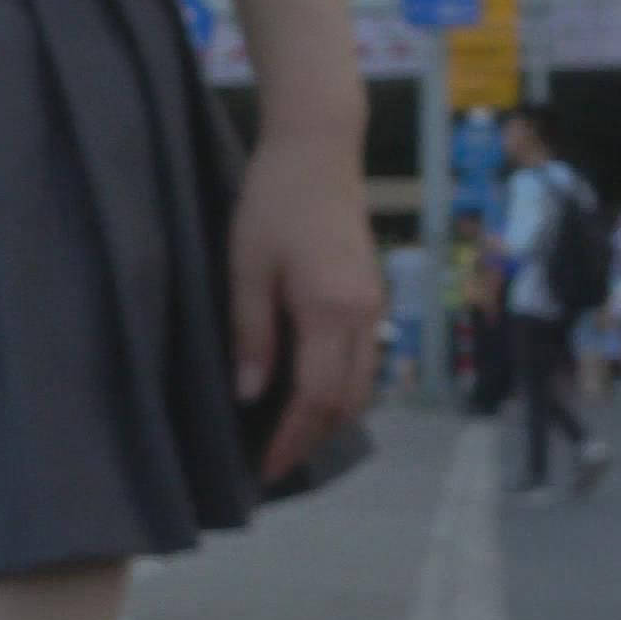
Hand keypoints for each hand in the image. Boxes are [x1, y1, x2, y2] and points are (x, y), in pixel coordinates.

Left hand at [230, 132, 384, 483]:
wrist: (318, 149)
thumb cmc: (273, 202)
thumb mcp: (247, 267)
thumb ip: (252, 334)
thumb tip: (251, 396)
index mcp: (330, 311)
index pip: (316, 397)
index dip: (292, 439)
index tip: (267, 470)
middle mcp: (363, 316)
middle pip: (347, 401)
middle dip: (313, 438)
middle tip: (275, 464)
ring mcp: (374, 305)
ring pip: (363, 384)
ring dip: (331, 417)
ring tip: (291, 436)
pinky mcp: (372, 293)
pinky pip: (364, 360)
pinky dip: (342, 389)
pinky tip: (311, 392)